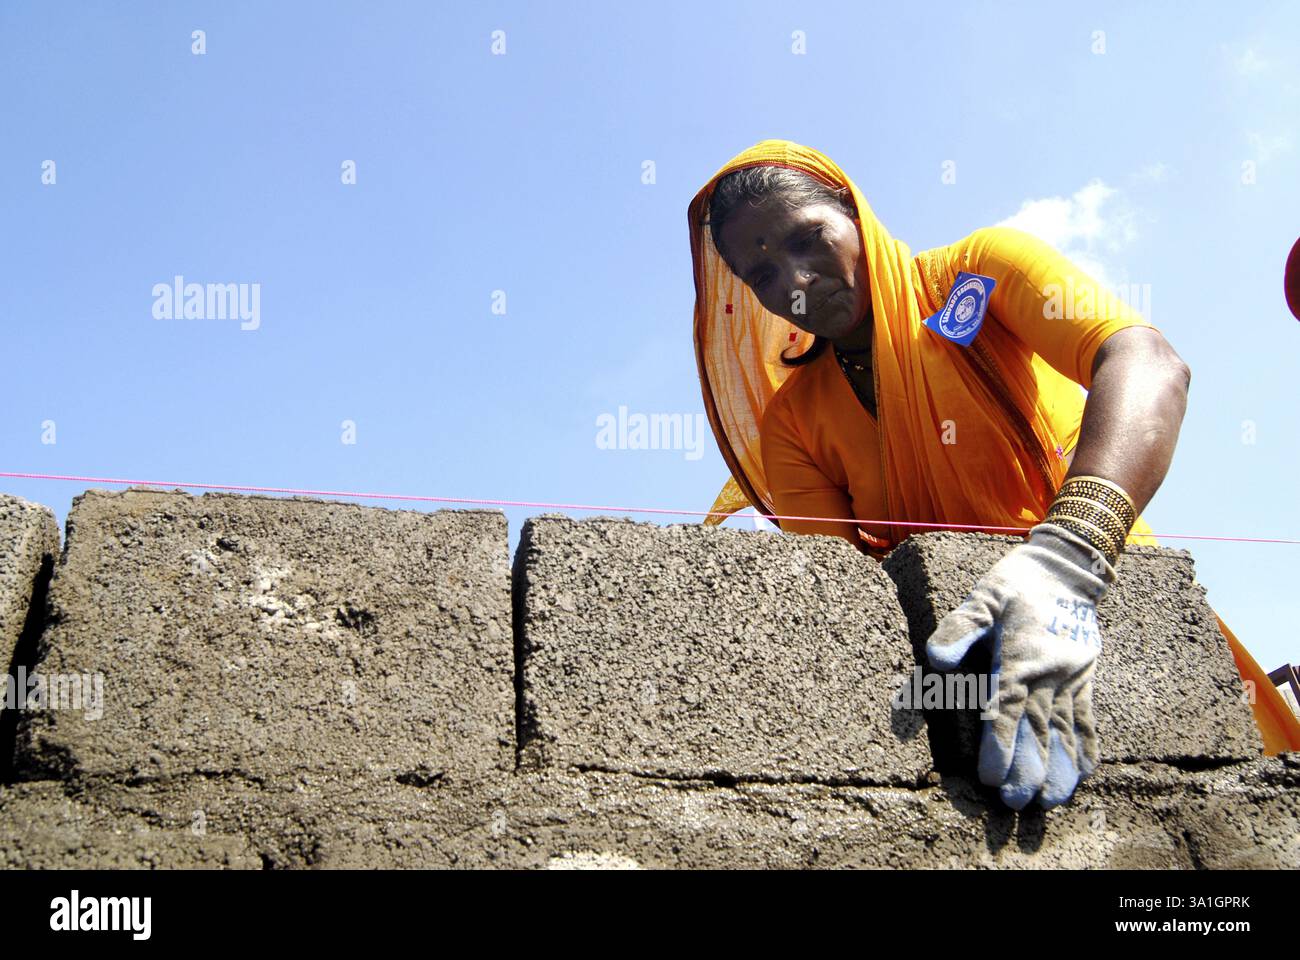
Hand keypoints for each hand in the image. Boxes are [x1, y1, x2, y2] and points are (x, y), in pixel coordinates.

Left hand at [925, 522, 1112, 809]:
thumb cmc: (1015, 584)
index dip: (999, 744)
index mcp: (1019, 656)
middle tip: (1017, 802)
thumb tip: (936, 658)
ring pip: (1065, 730)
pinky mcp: (1084, 679)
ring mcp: (1070, 678)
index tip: (991, 776)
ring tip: (1050, 801)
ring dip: (1059, 768)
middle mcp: (1048, 673)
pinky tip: (1083, 774)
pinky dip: (1086, 747)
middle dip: (1027, 768)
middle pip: (1037, 729)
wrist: (1066, 571)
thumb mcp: (983, 596)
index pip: (1008, 708)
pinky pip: (1086, 717)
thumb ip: (960, 627)